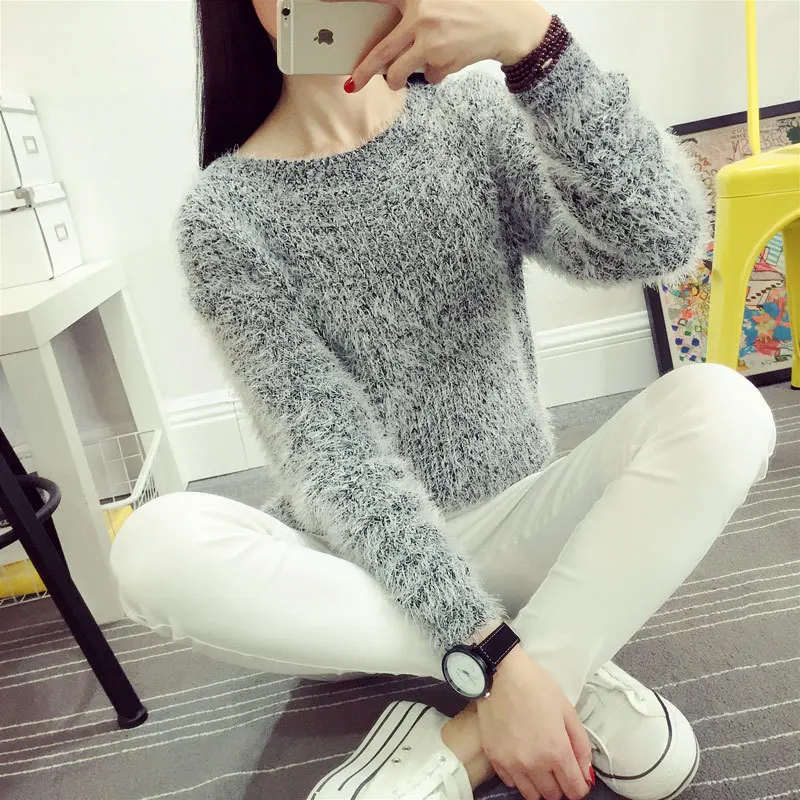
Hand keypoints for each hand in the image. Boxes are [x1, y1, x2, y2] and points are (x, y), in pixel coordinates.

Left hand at [325, 0, 552, 90]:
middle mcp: (420, 16)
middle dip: (366, 72)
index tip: (329, 11)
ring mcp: (431, 42)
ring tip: (411, 68)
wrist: (510, 24)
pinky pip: (427, 76)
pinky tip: (449, 58)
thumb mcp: (440, 1)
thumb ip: (414, 11)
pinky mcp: (443, 62)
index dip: (353, 19)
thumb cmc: (473, 6)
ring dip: (400, 76)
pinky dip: (434, 73)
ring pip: (400, 72)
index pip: (377, 3)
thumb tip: (394, 36)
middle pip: (382, 52)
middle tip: (353, 83)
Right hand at [476, 646, 592, 799]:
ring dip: (540, 786)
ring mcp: (512, 764)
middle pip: (553, 795)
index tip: (578, 777)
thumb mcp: (566, 710)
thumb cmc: (536, 686)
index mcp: (556, 752)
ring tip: (540, 766)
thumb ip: (581, 744)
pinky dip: (520, 777)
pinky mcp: (495, 759)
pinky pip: (511, 782)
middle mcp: (534, 765)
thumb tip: (586, 772)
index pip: (575, 790)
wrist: (499, 674)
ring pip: (531, 795)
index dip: (580, 786)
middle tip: (558, 767)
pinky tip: (521, 759)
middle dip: (561, 785)